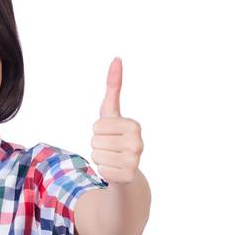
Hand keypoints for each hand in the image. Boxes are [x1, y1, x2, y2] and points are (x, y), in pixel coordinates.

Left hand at [91, 58, 143, 184]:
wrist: (126, 170)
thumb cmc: (114, 137)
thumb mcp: (111, 113)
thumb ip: (113, 87)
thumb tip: (116, 58)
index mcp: (134, 125)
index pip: (97, 126)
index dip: (98, 131)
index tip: (110, 133)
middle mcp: (138, 142)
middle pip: (95, 140)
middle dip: (97, 144)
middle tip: (110, 148)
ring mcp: (135, 160)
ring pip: (96, 155)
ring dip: (99, 158)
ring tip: (112, 158)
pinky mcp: (128, 175)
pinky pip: (100, 170)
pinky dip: (102, 171)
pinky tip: (114, 170)